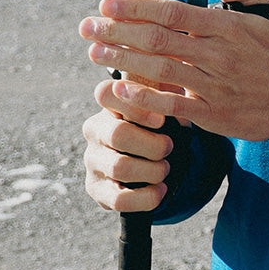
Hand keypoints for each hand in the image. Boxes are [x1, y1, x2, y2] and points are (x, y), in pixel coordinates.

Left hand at [80, 0, 268, 142]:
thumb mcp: (262, 11)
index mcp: (225, 26)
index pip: (172, 12)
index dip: (136, 7)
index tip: (106, 4)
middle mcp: (217, 53)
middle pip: (158, 39)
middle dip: (118, 31)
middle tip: (87, 27)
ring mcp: (215, 84)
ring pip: (161, 70)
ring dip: (123, 60)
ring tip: (94, 52)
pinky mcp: (214, 114)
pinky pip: (174, 105)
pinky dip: (145, 97)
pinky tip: (120, 88)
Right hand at [81, 94, 172, 212]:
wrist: (153, 157)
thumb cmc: (160, 120)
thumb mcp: (164, 98)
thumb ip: (166, 84)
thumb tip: (175, 70)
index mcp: (108, 103)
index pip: (106, 93)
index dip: (135, 106)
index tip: (161, 120)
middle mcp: (94, 130)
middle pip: (118, 134)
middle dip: (153, 145)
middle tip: (170, 147)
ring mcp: (92, 160)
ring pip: (120, 167)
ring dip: (153, 170)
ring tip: (165, 169)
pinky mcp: (96, 188)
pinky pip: (119, 199)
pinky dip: (146, 197)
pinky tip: (160, 190)